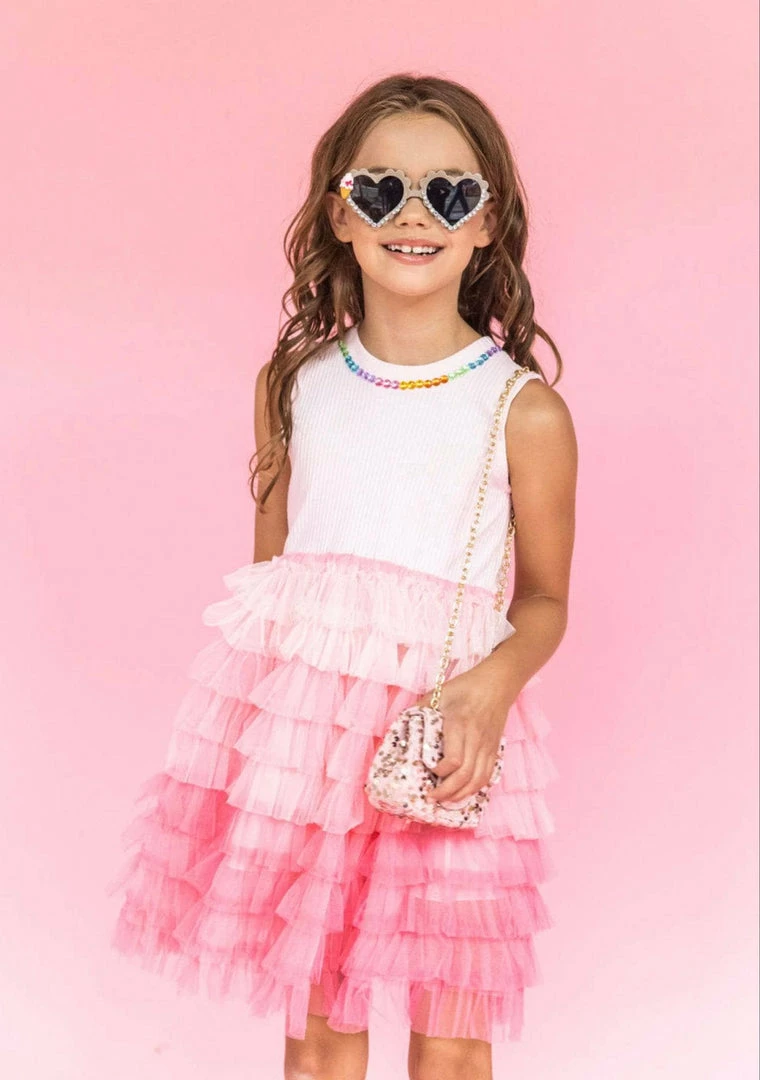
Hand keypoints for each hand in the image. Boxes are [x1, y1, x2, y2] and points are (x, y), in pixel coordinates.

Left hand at [415, 662, 513, 806]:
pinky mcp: (494, 750)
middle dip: (447, 791)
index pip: (453, 759)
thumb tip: (402, 724)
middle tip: (431, 797)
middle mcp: (475, 739)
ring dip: (461, 794)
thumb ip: (420, 709)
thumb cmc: (465, 687)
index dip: (439, 771)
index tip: (428, 769)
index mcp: (459, 724)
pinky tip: (463, 792)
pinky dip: (475, 788)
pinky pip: (487, 775)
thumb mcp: (439, 693)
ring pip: (478, 780)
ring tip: (446, 800)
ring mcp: (487, 746)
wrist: (497, 684)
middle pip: (465, 775)